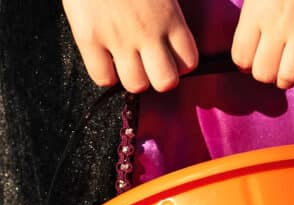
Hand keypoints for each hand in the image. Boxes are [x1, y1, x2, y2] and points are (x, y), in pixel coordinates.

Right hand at [63, 0, 197, 92]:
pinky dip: (106, 74)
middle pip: (166, 82)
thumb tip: (173, 33)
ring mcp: (118, 38)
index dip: (180, 64)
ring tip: (127, 62)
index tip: (169, 55)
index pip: (189, 63)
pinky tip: (105, 59)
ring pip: (136, 85)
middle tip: (150, 64)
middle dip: (160, 78)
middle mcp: (149, 34)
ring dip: (134, 78)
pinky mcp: (89, 38)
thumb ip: (170, 13)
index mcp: (171, 19)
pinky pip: (103, 78)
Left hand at [231, 0, 293, 89]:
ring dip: (292, 78)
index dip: (247, 65)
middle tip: (278, 66)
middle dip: (269, 76)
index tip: (256, 60)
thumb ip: (252, 12)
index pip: (241, 58)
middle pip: (264, 73)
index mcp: (256, 11)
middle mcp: (278, 23)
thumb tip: (248, 41)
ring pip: (290, 76)